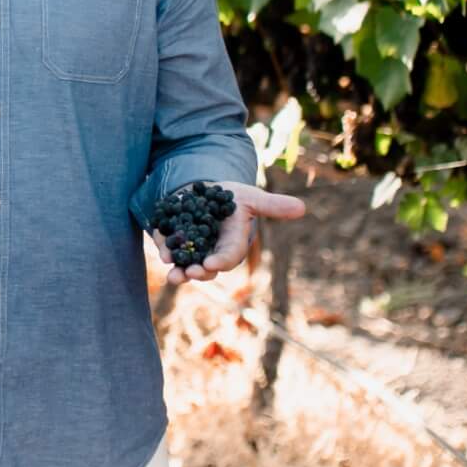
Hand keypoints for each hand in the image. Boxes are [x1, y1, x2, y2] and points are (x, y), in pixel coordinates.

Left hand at [158, 181, 305, 284]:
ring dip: (180, 273)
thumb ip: (272, 206)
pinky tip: (163, 254)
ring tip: (174, 276)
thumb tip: (302, 208)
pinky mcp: (173, 243)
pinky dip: (165, 253)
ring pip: (186, 267)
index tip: (211, 264)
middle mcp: (211, 253)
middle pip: (206, 269)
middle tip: (191, 273)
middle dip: (199, 272)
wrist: (204, 191)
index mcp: (231, 245)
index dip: (220, 261)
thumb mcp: (251, 198)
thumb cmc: (231, 197)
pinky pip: (169, 251)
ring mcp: (191, 251)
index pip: (228, 257)